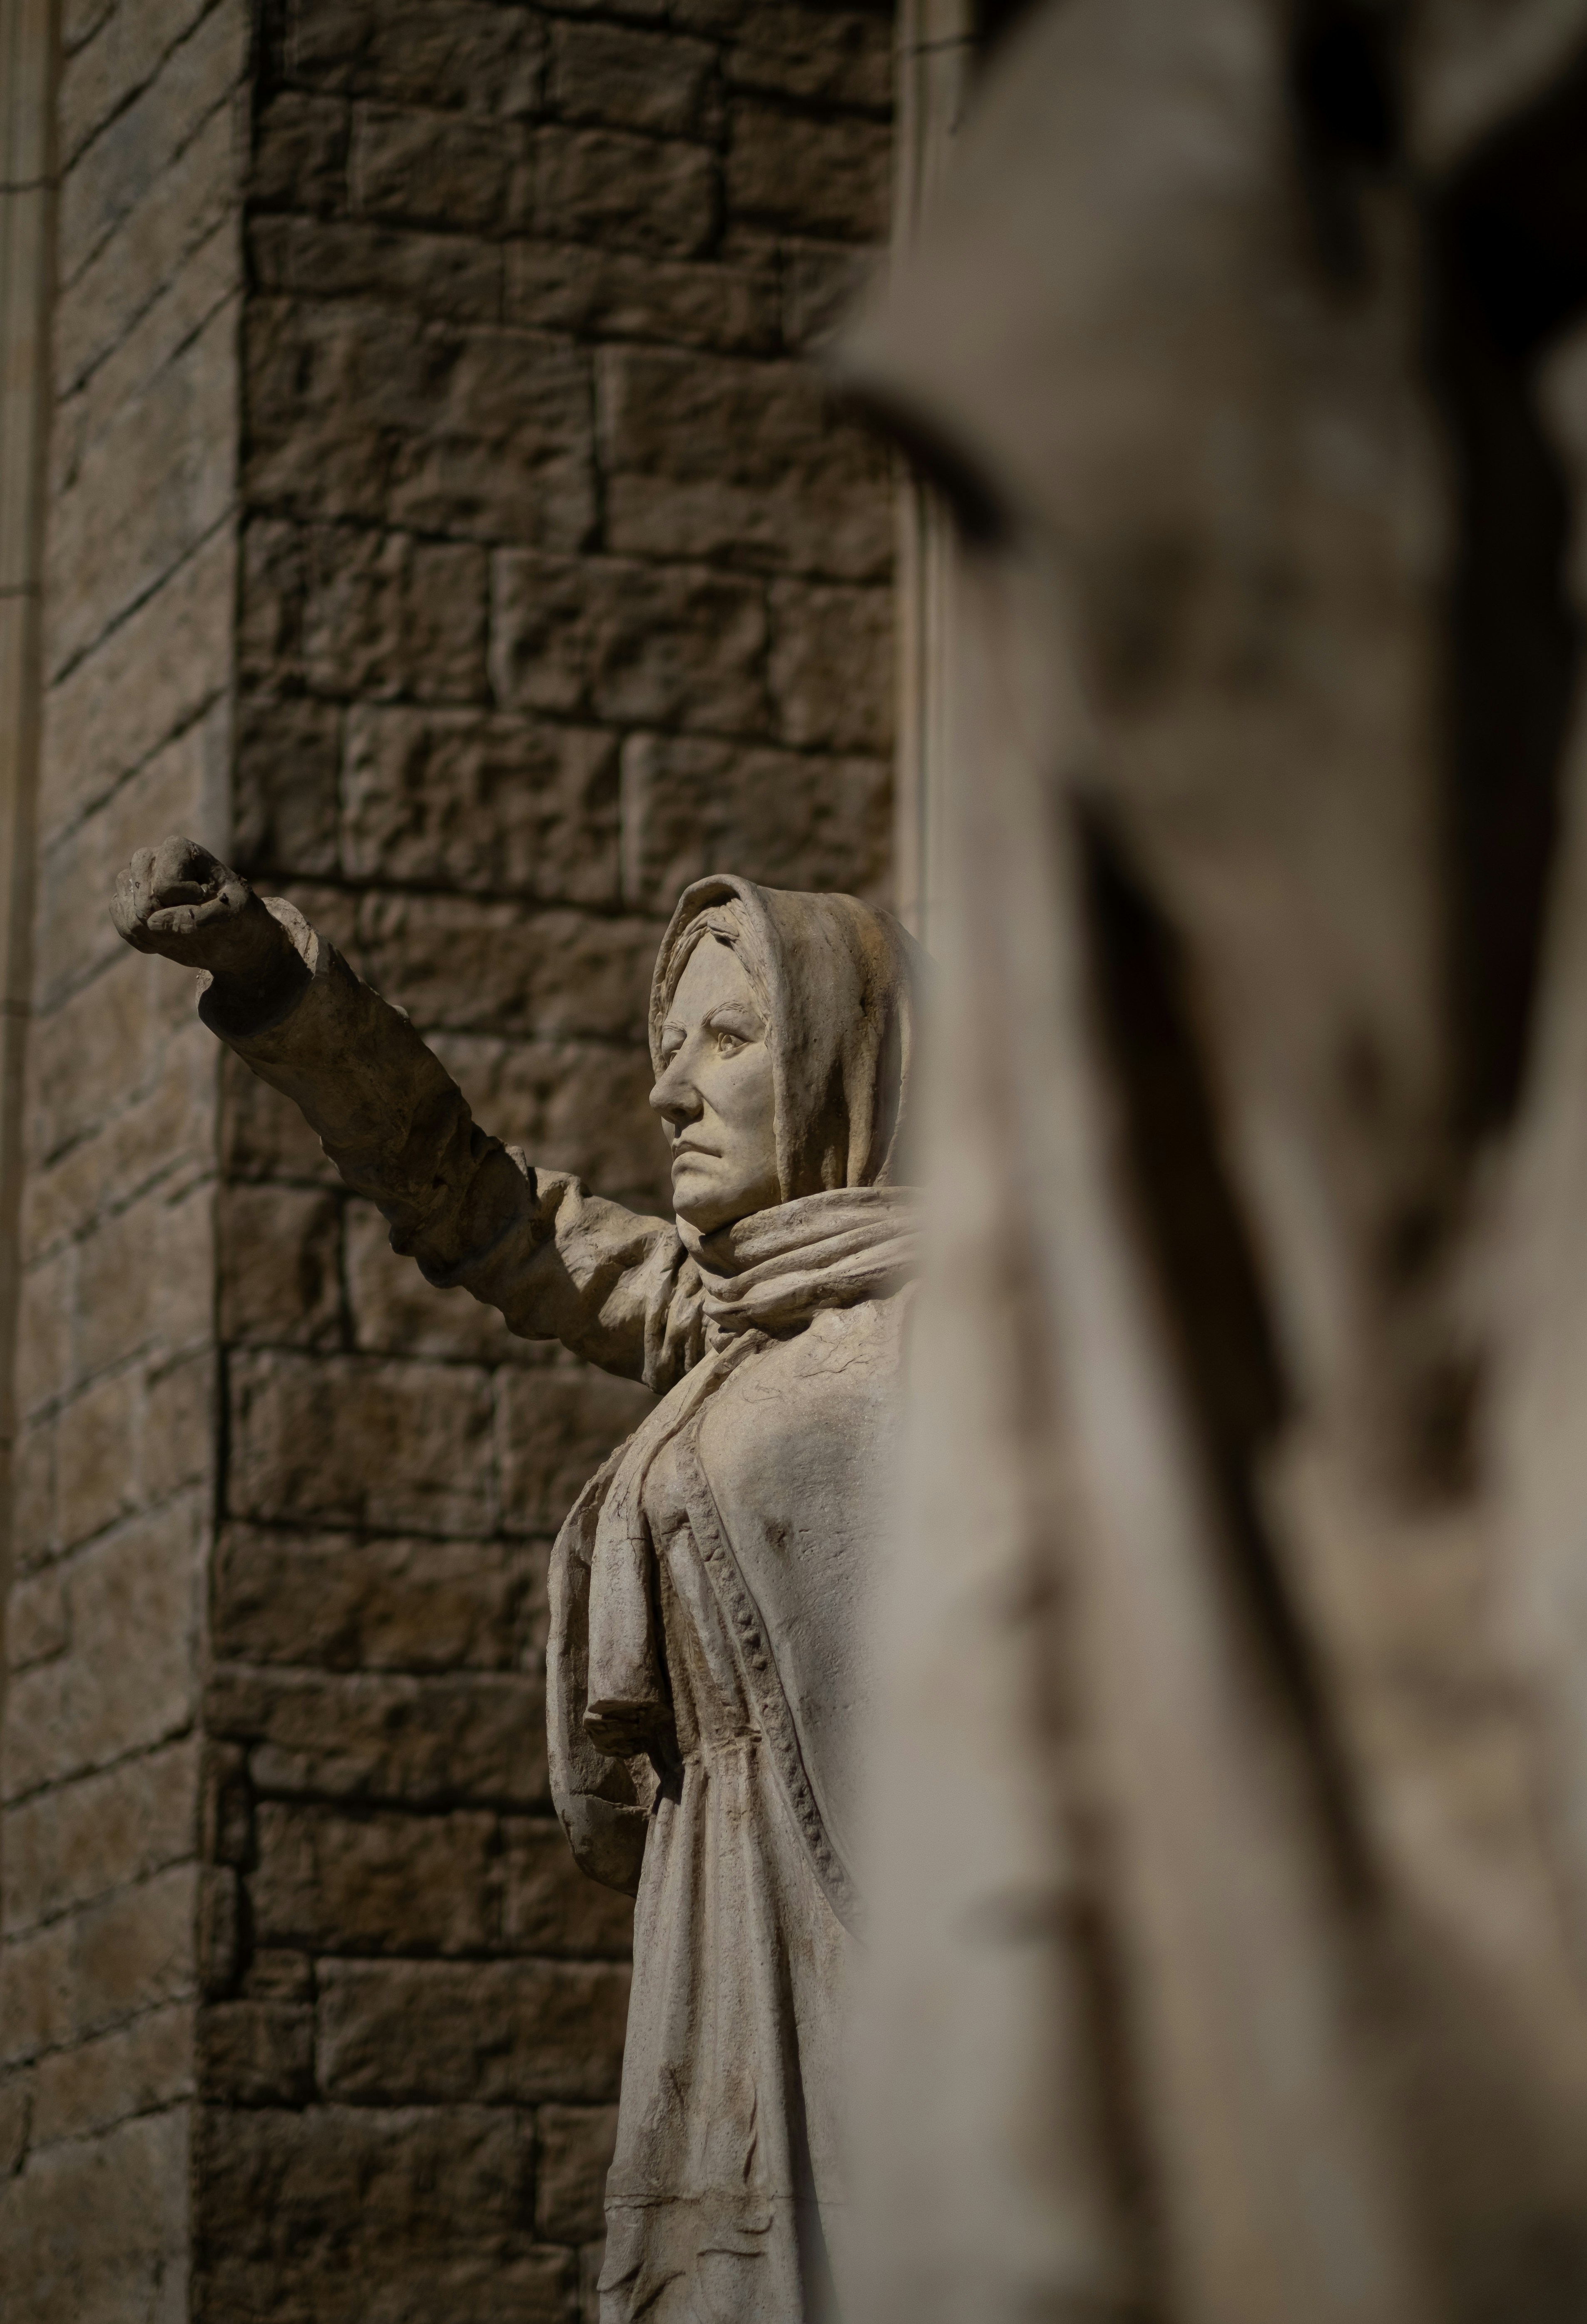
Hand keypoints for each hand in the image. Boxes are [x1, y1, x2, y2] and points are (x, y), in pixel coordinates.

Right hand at [111, 836, 305, 1019]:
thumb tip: (153, 922)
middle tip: (196, 920)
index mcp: (177, 848)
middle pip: (143, 902)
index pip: (166, 887)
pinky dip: (146, 941)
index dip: (190, 903)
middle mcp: (149, 857)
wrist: (233, 935)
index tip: (209, 898)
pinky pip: (123, 926)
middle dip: (172, 921)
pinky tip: (167, 937)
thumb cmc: (239, 917)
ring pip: (130, 915)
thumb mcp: (234, 914)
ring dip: (158, 935)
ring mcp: (134, 879)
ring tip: (183, 929)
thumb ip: (199, 917)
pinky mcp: (126, 901)